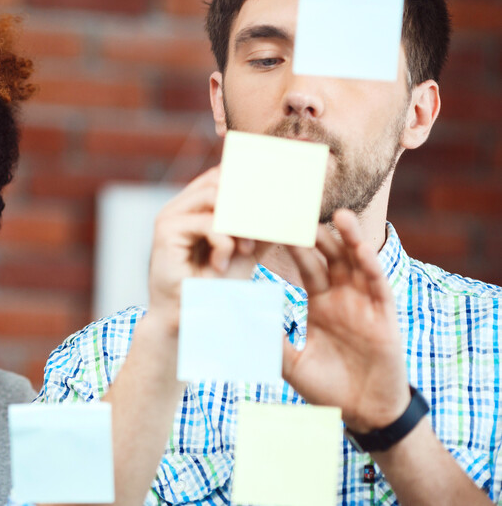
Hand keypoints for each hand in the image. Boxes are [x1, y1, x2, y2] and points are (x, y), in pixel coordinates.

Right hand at [147, 166, 264, 332]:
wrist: (188, 316)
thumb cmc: (213, 286)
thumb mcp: (244, 251)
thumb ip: (258, 228)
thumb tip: (287, 209)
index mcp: (194, 206)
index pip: (223, 175)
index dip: (248, 179)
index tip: (274, 196)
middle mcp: (180, 205)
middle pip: (219, 179)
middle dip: (247, 202)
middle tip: (260, 228)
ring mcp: (170, 215)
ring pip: (214, 196)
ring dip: (237, 223)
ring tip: (242, 249)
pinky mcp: (166, 231)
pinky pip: (207, 223)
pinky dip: (223, 244)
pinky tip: (220, 265)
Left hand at [282, 209, 408, 432]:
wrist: (364, 414)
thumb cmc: (328, 388)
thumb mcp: (290, 362)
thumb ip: (269, 339)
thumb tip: (237, 319)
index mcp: (319, 303)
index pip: (302, 266)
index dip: (288, 247)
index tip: (270, 224)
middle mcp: (342, 296)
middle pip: (327, 256)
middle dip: (313, 233)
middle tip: (296, 207)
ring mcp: (364, 303)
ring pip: (355, 262)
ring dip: (346, 238)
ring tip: (335, 214)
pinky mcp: (384, 315)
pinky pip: (377, 284)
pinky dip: (369, 263)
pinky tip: (359, 246)